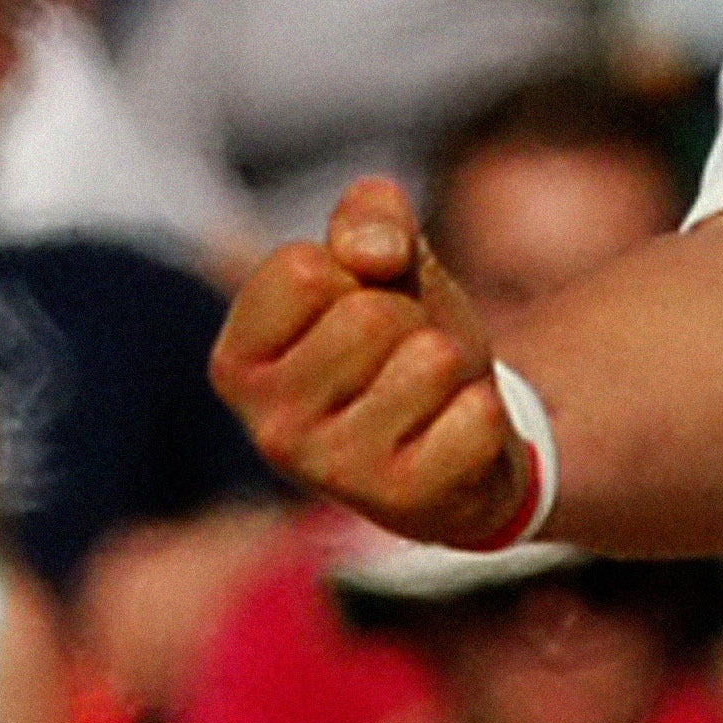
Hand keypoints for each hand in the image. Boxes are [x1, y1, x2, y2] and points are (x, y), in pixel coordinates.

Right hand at [212, 178, 537, 548]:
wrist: (462, 435)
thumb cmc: (405, 338)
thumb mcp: (386, 261)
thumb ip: (368, 218)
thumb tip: (372, 251)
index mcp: (239, 362)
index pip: (302, 271)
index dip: (358, 271)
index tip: (360, 305)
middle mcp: (269, 427)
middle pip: (374, 315)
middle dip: (411, 319)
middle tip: (407, 356)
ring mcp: (335, 473)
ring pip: (430, 358)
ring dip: (450, 364)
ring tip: (432, 393)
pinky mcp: (407, 503)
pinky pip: (478, 416)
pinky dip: (484, 410)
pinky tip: (456, 433)